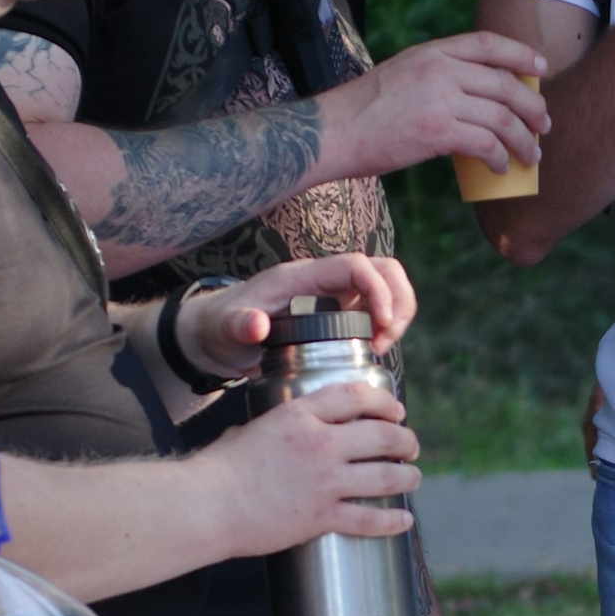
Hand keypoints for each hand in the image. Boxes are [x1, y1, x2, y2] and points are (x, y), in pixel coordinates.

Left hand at [186, 252, 417, 380]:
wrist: (216, 333)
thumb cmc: (221, 329)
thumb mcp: (225, 331)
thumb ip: (239, 326)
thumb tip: (257, 326)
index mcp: (301, 277)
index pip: (356, 266)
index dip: (378, 290)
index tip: (384, 325)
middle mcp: (322, 278)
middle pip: (382, 268)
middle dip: (398, 300)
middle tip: (386, 339)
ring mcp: (332, 291)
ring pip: (385, 283)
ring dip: (398, 311)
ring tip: (382, 346)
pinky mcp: (338, 308)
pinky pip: (376, 304)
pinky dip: (387, 323)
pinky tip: (374, 349)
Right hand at [217, 374, 419, 555]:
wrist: (207, 506)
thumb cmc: (219, 469)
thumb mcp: (251, 430)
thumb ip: (276, 427)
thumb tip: (280, 431)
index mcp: (300, 416)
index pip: (356, 396)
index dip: (384, 402)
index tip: (396, 411)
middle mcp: (320, 444)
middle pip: (381, 434)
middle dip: (404, 440)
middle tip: (410, 446)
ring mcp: (325, 482)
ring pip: (385, 475)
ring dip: (407, 476)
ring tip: (413, 478)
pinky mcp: (322, 517)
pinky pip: (369, 519)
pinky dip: (392, 521)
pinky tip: (404, 521)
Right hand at [337, 33, 548, 179]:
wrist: (335, 132)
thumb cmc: (366, 109)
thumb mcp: (404, 72)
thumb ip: (438, 74)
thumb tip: (475, 94)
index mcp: (432, 51)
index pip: (488, 43)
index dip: (521, 54)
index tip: (541, 68)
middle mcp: (440, 70)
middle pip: (505, 84)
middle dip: (533, 107)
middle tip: (544, 125)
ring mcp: (440, 100)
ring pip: (503, 118)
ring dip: (524, 140)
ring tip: (531, 155)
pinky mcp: (437, 132)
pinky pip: (486, 143)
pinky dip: (501, 157)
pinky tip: (502, 167)